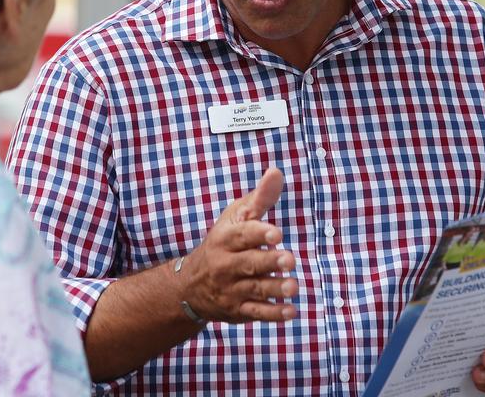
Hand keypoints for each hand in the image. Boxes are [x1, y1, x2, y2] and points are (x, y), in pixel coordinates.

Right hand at [177, 167, 297, 322]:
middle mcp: (225, 265)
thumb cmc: (224, 242)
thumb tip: (277, 172)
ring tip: (293, 286)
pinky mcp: (237, 310)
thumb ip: (260, 198)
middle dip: (269, 262)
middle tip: (289, 260)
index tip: (277, 233)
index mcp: (224, 238)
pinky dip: (272, 313)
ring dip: (274, 288)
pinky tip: (290, 311)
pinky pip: (255, 312)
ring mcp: (231, 289)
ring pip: (253, 289)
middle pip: (248, 263)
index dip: (258, 233)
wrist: (191, 285)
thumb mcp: (235, 218)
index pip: (241, 235)